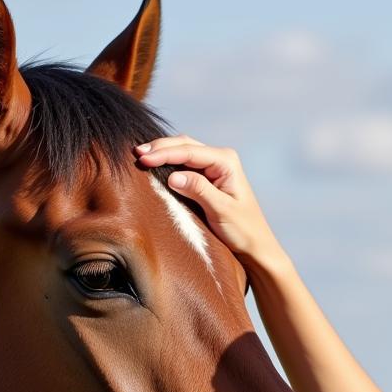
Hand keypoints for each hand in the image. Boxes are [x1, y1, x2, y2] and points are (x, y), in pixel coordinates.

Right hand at [134, 136, 283, 265]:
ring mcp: (214, 167)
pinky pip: (185, 164)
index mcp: (226, 162)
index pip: (190, 152)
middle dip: (160, 148)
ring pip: (183, 151)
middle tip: (136, 154)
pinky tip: (154, 165)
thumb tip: (173, 176)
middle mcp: (221, 159)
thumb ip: (199, 190)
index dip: (164, 153)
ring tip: (140, 156)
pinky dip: (169, 163)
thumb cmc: (243, 231)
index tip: (143, 159)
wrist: (256, 246)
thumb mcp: (222, 211)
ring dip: (162, 153)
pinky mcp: (208, 178)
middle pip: (185, 145)